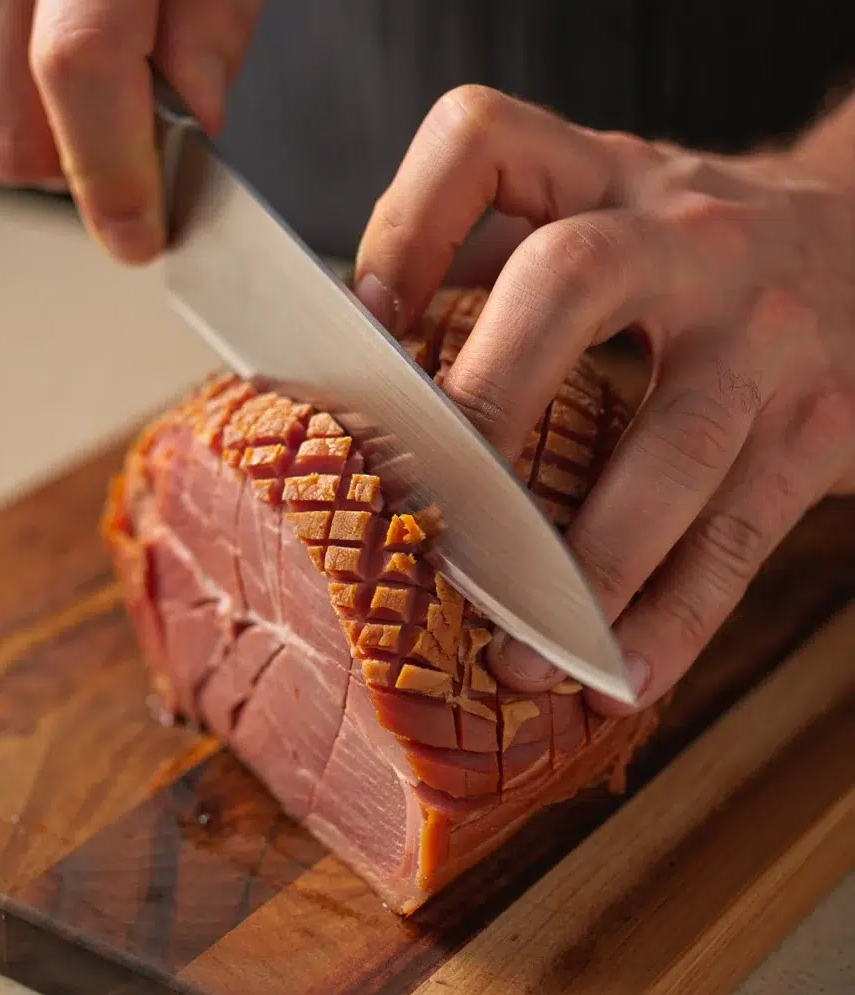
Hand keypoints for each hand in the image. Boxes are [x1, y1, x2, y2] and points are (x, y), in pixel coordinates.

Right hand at [0, 0, 262, 263]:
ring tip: (76, 46)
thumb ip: (212, 15)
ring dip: (43, 123)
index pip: (78, 65)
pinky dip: (0, 85)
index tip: (138, 233)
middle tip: (126, 125)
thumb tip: (198, 109)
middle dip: (80, 159)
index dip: (113, 169)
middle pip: (15, 131)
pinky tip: (25, 34)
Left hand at [354, 85, 854, 714]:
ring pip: (670, 447)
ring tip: (518, 650)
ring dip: (585, 563)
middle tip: (431, 505)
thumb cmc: (689, 252)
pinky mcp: (824, 423)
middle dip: (486, 399)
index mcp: (604, 179)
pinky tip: (620, 674)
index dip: (404, 227)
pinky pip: (740, 533)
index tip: (364, 323)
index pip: (484, 142)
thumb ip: (493, 258)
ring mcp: (765, 334)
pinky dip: (675, 616)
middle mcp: (686, 237)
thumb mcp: (599, 212)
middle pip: (565, 282)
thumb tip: (370, 348)